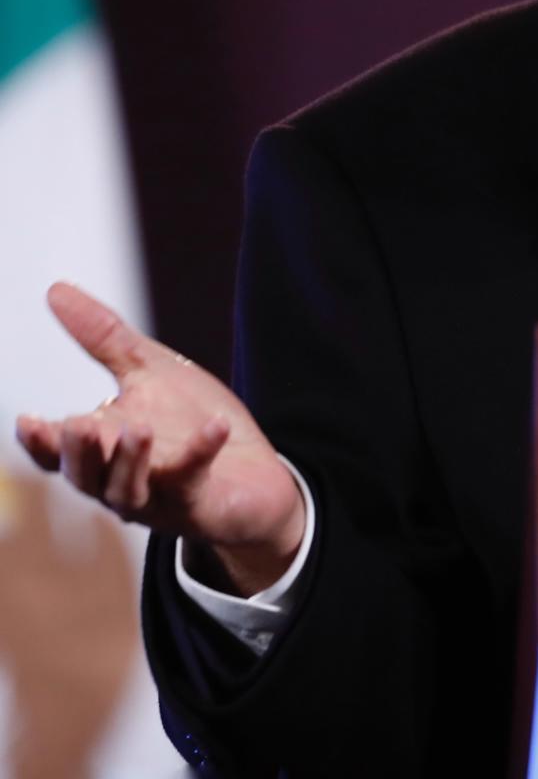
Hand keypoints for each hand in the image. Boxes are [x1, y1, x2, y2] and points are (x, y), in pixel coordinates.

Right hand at [12, 282, 305, 594]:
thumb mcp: (149, 371)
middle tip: (75, 424)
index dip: (40, 440)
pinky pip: (193, 480)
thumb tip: (56, 290)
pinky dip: (201, 453)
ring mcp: (157, 497)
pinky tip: (215, 427)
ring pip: (127, 490)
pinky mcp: (198, 504)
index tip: (27, 419)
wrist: (253, 470)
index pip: (56, 452)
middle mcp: (119, 480)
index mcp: (101, 449)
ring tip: (137, 429)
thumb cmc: (190, 422)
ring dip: (130, 461)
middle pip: (85, 475)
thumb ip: (104, 337)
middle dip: (77, 451)